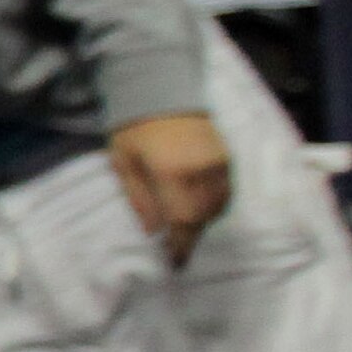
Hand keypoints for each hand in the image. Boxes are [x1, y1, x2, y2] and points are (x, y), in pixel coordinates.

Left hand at [106, 110, 232, 267]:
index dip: (180, 246)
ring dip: (201, 220)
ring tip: (183, 226)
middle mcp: (202, 170)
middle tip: (175, 248)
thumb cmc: (135, 128)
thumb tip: (154, 231)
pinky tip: (197, 205)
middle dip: (189, 234)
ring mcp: (220, 162)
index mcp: (172, 172)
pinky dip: (213, 204)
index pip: (182, 220)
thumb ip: (139, 198)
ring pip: (218, 207)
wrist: (163, 87)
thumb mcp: (123, 162)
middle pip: (202, 217)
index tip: (175, 264)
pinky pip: (226, 192)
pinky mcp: (228, 156)